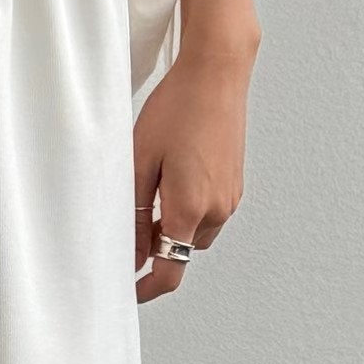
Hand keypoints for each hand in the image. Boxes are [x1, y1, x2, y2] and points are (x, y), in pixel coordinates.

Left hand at [133, 32, 256, 301]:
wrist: (217, 73)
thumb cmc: (175, 110)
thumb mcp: (139, 161)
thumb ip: (133, 215)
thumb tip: (133, 256)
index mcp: (189, 209)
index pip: (169, 272)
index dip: (145, 290)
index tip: (127, 290)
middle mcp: (217, 210)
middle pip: (180, 253)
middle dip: (155, 249)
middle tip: (128, 220)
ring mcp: (230, 198)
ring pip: (194, 235)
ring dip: (172, 229)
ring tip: (151, 191)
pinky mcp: (235, 185)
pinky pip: (208, 214)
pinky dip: (188, 211)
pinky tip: (173, 178)